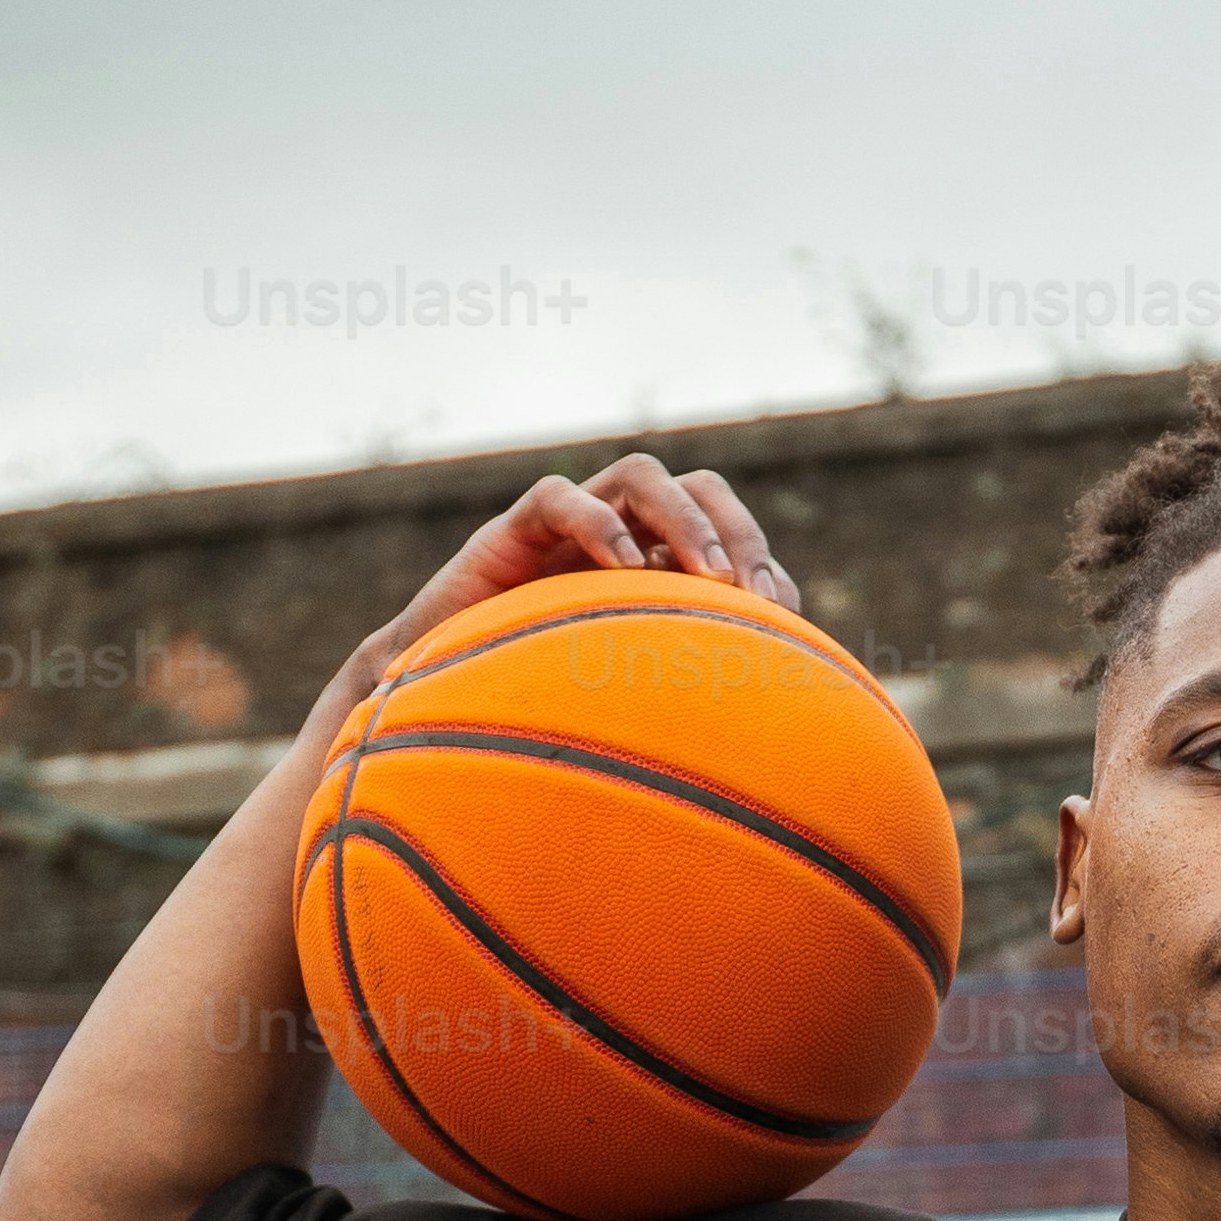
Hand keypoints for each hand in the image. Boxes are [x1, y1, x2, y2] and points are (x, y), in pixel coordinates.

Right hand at [309, 452, 802, 739]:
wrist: (433, 708)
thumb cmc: (536, 716)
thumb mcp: (629, 712)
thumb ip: (684, 704)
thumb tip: (775, 742)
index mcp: (660, 572)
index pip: (731, 538)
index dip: (765, 565)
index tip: (787, 620)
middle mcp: (622, 540)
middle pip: (702, 491)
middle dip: (739, 531)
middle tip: (755, 591)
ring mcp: (569, 529)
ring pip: (641, 477)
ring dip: (685, 517)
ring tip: (709, 572)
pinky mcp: (513, 533)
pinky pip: (559, 499)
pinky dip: (600, 523)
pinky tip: (626, 568)